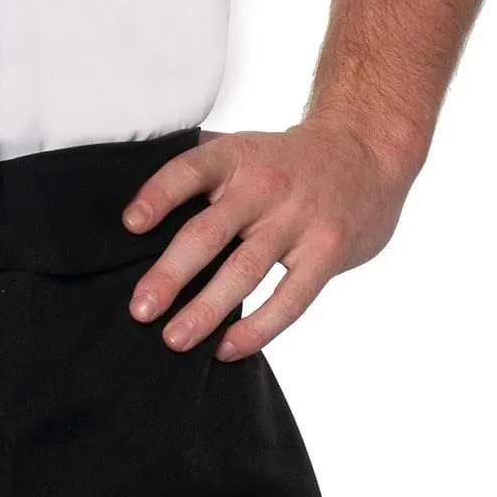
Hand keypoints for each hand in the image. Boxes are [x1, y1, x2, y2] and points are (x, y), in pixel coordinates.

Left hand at [120, 118, 418, 361]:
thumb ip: (202, 173)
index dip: (158, 195)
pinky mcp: (327, 251)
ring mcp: (298, 220)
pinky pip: (289, 299)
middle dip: (170, 275)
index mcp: (235, 157)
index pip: (189, 171)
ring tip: (174, 339)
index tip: (130, 224)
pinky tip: (227, 348)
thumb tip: (136, 210)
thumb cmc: (287, 161)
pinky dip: (257, 328)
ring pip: (244, 272)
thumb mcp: (245, 149)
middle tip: (140, 310)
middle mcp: (264, 186)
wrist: (366, 150)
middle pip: (208, 233)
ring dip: (206, 310)